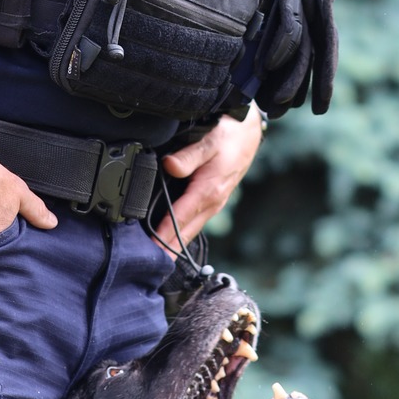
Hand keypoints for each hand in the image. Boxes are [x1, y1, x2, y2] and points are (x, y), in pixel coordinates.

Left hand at [158, 104, 264, 252]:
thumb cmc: (230, 135)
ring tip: (157, 257)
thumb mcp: (209, 140)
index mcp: (208, 191)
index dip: (163, 235)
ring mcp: (214, 203)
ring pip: (191, 229)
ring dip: (174, 243)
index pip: (180, 219)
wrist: (249, 133)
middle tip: (149, 266)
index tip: (151, 251)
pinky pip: (195, 221)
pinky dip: (182, 231)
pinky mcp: (213, 200)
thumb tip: (170, 166)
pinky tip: (170, 237)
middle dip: (168, 249)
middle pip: (185, 232)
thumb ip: (188, 155)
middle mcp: (212, 202)